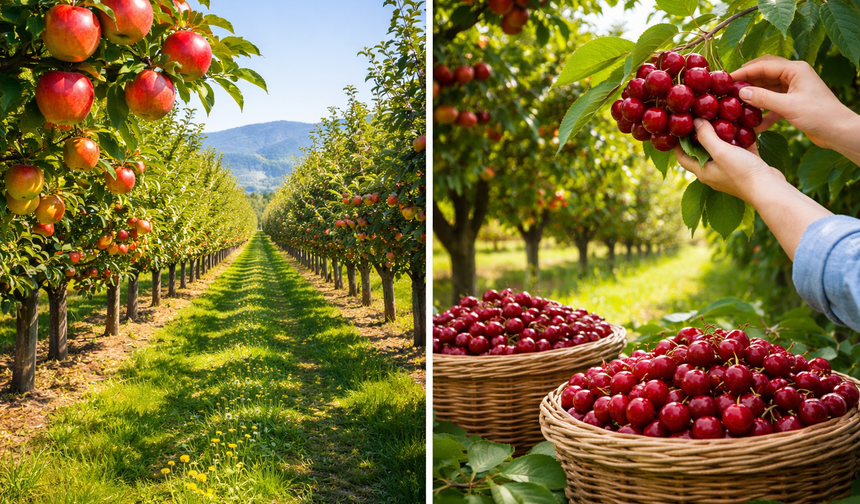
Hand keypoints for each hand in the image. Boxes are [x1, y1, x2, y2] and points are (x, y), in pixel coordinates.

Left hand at [674, 118, 784, 202]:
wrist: (769, 189)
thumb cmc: (742, 173)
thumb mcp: (720, 152)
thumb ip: (706, 137)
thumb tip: (695, 121)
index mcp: (702, 171)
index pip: (682, 157)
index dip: (678, 142)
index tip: (679, 127)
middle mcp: (713, 172)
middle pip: (702, 151)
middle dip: (700, 135)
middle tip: (701, 117)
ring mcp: (730, 170)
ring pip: (722, 149)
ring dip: (721, 135)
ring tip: (721, 117)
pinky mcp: (745, 166)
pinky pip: (739, 149)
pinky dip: (739, 138)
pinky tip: (743, 124)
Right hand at [731, 55, 858, 151]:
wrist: (838, 131)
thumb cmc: (818, 115)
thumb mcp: (788, 106)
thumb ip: (763, 98)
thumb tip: (740, 92)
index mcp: (795, 70)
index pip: (763, 65)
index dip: (744, 72)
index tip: (726, 79)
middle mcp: (794, 76)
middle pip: (764, 74)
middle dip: (747, 81)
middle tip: (728, 89)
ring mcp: (793, 89)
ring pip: (767, 89)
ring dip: (754, 97)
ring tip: (738, 105)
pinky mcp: (793, 103)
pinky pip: (773, 103)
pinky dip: (764, 111)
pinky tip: (755, 123)